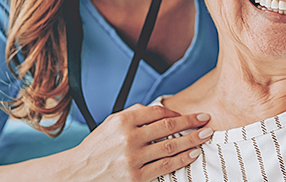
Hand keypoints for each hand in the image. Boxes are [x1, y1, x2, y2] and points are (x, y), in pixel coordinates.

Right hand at [67, 104, 212, 181]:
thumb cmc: (97, 148)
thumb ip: (133, 114)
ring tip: (205, 135)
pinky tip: (192, 154)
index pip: (157, 112)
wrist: (79, 173)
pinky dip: (182, 159)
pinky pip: (166, 166)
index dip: (177, 112)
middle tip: (206, 119)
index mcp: (122, 121)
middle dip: (191, 122)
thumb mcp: (110, 124)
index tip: (189, 114)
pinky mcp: (137, 177)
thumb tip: (159, 110)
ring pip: (170, 146)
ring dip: (192, 140)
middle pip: (168, 127)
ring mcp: (133, 158)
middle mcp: (128, 138)